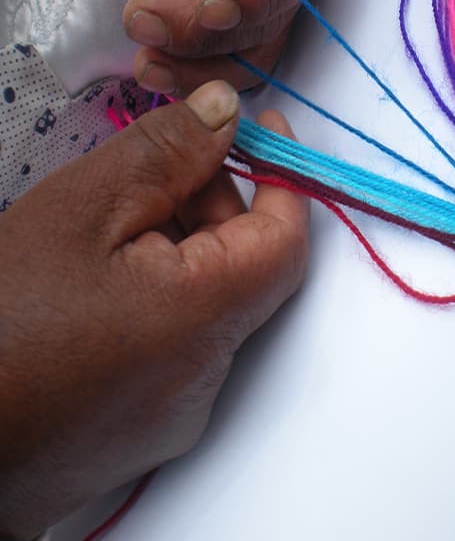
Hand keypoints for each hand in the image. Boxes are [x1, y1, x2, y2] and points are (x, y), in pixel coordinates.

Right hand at [0, 82, 307, 540]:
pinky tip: (103, 278)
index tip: (264, 130)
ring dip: (183, 250)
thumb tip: (227, 107)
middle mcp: (207, 377)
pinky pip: (178, 347)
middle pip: (246, 271)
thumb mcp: (80, 211)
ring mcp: (176, 413)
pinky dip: (160, 298)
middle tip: (168, 164)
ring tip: (119, 219)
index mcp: (204, 320)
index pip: (288, 240)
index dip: (284, 177)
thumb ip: (165, 153)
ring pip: (210, 307)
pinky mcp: (145, 433)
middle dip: (219, 205)